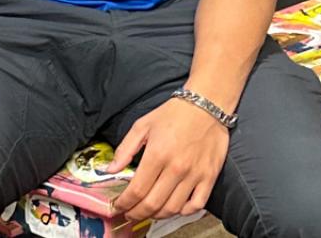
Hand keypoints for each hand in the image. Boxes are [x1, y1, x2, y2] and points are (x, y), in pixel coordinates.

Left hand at [105, 96, 228, 221]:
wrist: (207, 104)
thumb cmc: (174, 113)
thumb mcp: (142, 125)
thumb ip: (125, 149)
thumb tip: (111, 169)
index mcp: (157, 154)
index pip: (137, 190)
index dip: (124, 203)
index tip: (119, 206)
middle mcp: (176, 168)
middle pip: (152, 204)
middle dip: (136, 213)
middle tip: (130, 213)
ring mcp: (194, 174)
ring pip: (172, 208)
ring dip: (157, 215)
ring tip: (149, 211)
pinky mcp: (209, 176)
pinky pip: (196, 204)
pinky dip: (183, 211)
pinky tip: (174, 207)